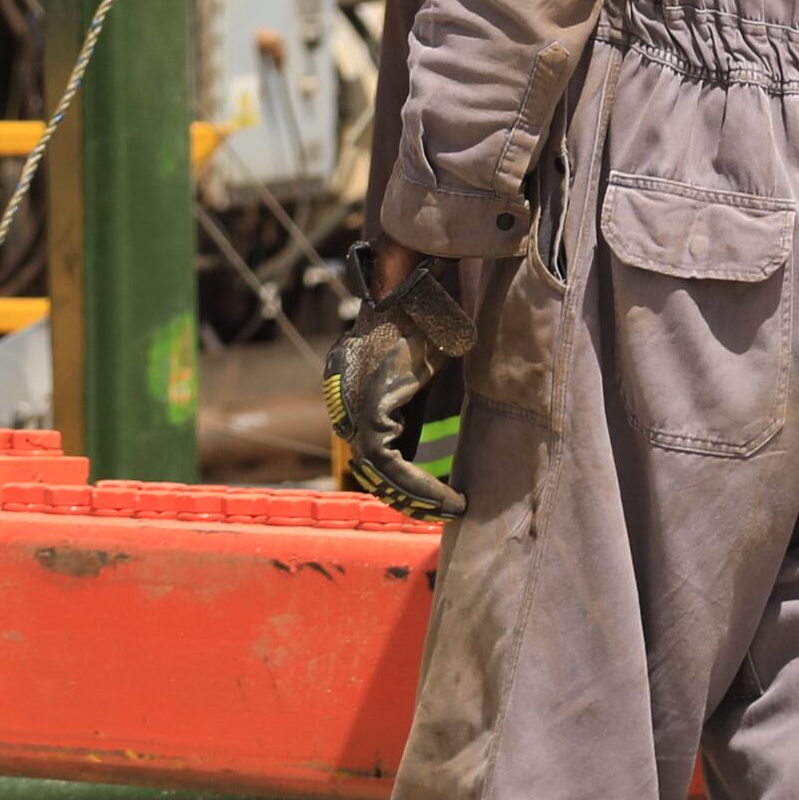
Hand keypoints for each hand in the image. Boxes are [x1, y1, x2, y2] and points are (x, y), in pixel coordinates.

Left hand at [324, 267, 475, 518]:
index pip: (372, 455)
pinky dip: (418, 482)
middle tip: (442, 512)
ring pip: (379, 470)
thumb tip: (432, 445)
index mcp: (356, 396)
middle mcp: (348, 403)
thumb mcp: (419, 370)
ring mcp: (356, 404)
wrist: (419, 287)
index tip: (433, 501)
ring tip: (450, 508)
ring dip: (416, 495)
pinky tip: (447, 495)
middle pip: (373, 469)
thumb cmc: (427, 320)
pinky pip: (388, 459)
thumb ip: (413, 405)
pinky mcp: (372, 403)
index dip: (400, 484)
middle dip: (408, 496)